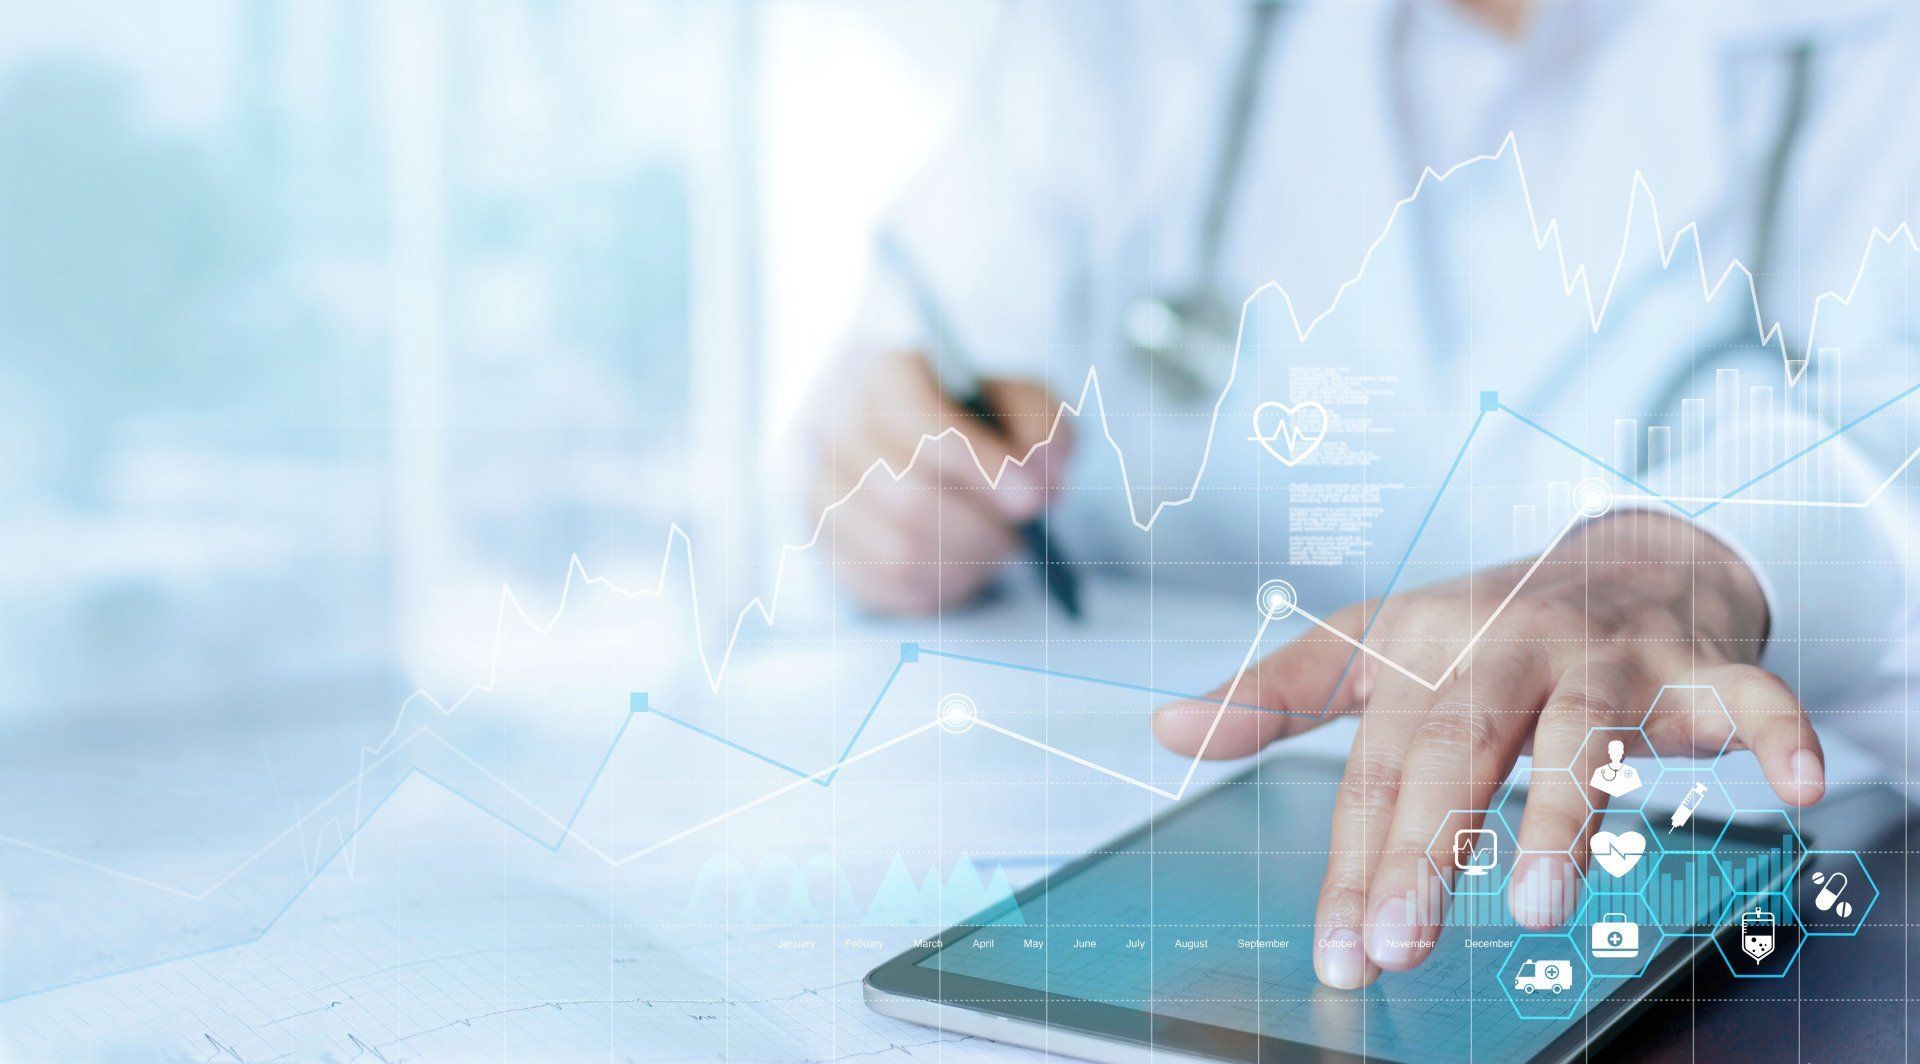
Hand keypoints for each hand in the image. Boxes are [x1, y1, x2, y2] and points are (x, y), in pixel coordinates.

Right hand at [811, 350, 1070, 614]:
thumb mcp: (1026, 405)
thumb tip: (1036, 470)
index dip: (979, 465)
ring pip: (898, 551)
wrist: (939, 462)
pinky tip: (963, 566)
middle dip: (980, 528)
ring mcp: (824, 491)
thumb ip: (1041, 424)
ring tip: (993, 548)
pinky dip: (940, 587)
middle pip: (908, 497)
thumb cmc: (984, 427)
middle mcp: (839, 429)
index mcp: (886, 376)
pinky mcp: (828, 546)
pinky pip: (888, 585)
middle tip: (1019, 537)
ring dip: (964, 563)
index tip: (1032, 499)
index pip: (919, 423)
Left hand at [1151, 510, 1821, 988]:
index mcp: (1425, 651)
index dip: (1353, 861)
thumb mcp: (1372, 648)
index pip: (1376, 770)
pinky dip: (1774, 730)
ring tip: (1538, 905)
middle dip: (1428, 848)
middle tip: (1401, 941)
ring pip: (1584, 731)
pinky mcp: (1697, 662)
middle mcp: (1509, 644)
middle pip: (1459, 748)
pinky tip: (1795, 785)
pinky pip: (1746, 694)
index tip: (1339, 952)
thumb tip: (1162, 728)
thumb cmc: (1484, 625)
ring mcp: (1606, 652)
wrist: (1625, 553)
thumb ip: (1275, 694)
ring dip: (1562, 812)